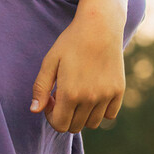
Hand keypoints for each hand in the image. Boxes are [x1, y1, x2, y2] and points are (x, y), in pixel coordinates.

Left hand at [30, 15, 125, 132]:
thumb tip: (34, 110)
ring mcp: (106, 96)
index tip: (51, 99)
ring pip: (92, 123)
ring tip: (78, 95)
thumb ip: (40, 88)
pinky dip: (100, 110)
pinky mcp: (119, 91)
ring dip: (82, 115)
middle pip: (75, 127)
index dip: (51, 116)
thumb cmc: (70, 42)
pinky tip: (93, 93)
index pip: (59, 125)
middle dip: (65, 116)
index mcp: (70, 94)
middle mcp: (90, 99)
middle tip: (63, 95)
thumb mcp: (50, 62)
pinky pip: (110, 115)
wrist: (100, 26)